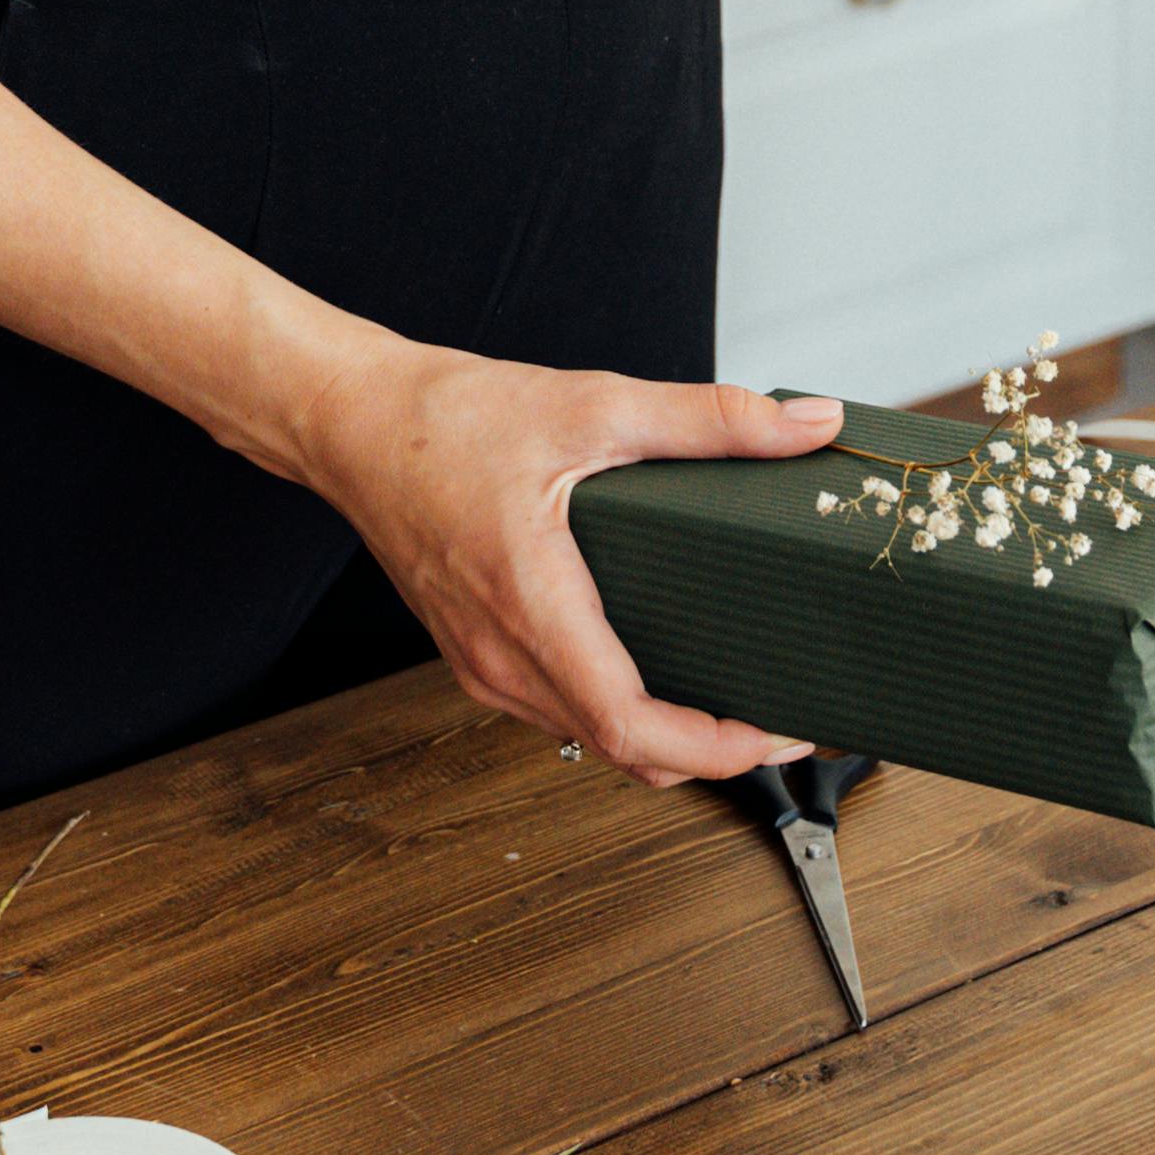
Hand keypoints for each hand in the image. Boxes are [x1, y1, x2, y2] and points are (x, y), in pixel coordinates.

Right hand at [299, 338, 828, 777]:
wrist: (350, 422)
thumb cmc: (445, 419)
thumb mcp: (592, 404)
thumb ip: (707, 418)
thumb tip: (804, 425)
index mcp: (531, 606)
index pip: (633, 728)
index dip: (718, 750)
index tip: (780, 729)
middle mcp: (502, 658)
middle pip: (624, 751)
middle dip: (715, 750)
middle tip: (786, 713)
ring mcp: (484, 666)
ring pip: (592, 738)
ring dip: (668, 736)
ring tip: (739, 692)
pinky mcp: (477, 657)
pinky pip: (562, 711)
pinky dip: (621, 711)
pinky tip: (661, 667)